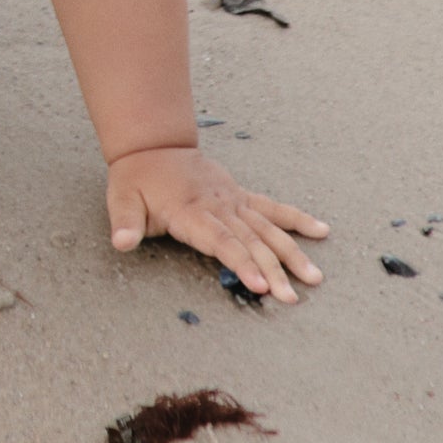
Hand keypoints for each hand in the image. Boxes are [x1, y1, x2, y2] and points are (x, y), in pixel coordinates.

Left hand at [107, 147, 327, 302]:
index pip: (221, 241)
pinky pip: (273, 208)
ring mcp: (233, 199)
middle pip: (250, 241)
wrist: (153, 145)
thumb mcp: (121, 200)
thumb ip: (124, 223)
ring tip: (314, 277)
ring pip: (268, 228)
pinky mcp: (240, 195)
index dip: (242, 262)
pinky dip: (297, 219)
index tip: (260, 286)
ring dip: (292, 253)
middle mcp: (218, 205)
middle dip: (272, 270)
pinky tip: (322, 230)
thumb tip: (121, 242)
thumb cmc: (136, 178)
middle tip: (292, 297)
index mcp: (191, 211)